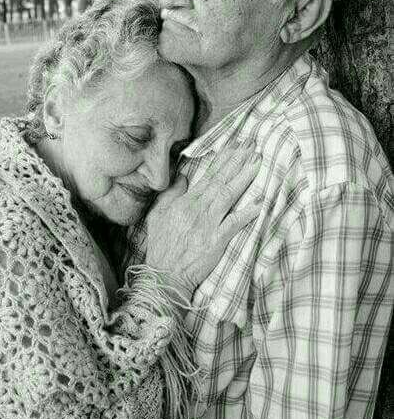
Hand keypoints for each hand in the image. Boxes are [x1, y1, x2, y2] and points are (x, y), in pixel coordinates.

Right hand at [144, 143, 260, 298]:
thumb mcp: (157, 215)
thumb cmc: (161, 246)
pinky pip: (234, 223)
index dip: (224, 159)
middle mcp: (198, 209)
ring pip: (229, 195)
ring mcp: (208, 224)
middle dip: (237, 160)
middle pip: (221, 180)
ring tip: (258, 162)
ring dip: (244, 177)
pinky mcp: (216, 240)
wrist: (164, 274)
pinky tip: (261, 202)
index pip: (208, 175)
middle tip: (252, 145)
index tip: (236, 146)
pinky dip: (247, 212)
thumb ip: (171, 193)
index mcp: (185, 201)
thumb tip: (184, 176)